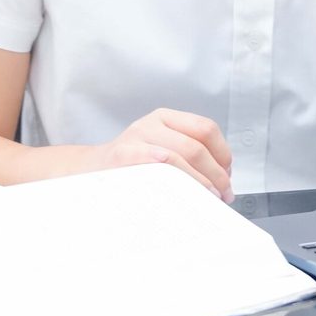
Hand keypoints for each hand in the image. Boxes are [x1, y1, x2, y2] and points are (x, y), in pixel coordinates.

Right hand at [71, 107, 233, 199]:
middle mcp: (152, 123)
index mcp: (166, 118)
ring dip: (201, 181)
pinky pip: (158, 163)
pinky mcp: (123, 154)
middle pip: (197, 145)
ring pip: (181, 155)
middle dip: (217, 173)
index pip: (207, 129)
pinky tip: (185, 191)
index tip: (228, 175)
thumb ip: (186, 155)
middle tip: (224, 194)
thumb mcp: (158, 149)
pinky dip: (176, 176)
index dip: (223, 153)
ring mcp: (136, 137)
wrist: (87, 171)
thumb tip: (222, 179)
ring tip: (209, 198)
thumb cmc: (130, 166)